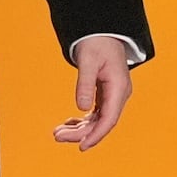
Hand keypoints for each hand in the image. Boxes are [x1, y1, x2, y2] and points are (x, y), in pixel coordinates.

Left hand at [53, 36, 130, 151]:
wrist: (101, 30)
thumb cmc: (96, 42)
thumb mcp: (88, 60)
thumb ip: (85, 83)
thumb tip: (81, 107)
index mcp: (118, 88)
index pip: (109, 119)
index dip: (96, 135)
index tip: (81, 146)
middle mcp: (119, 95)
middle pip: (101, 122)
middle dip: (81, 133)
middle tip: (57, 136)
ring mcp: (113, 95)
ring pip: (98, 119)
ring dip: (80, 128)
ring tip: (58, 133)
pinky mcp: (106, 93)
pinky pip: (96, 112)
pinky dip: (83, 119)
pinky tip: (69, 123)